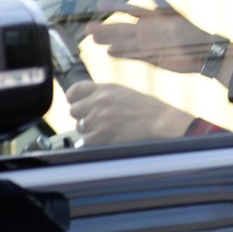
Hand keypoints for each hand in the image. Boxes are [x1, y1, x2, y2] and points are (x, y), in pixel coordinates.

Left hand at [66, 81, 194, 144]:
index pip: (76, 89)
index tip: (74, 102)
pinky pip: (85, 141)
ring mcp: (99, 117)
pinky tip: (104, 140)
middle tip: (94, 121)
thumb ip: (105, 95)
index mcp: (106, 88)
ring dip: (89, 130)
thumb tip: (90, 102)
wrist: (160, 121)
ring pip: (80, 126)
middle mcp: (99, 101)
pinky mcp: (101, 134)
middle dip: (82, 116)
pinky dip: (92, 143)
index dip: (72, 98)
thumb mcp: (124, 93)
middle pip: (74, 110)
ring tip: (106, 130)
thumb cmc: (148, 109)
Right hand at [87, 0, 213, 72]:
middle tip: (88, 29)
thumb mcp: (178, 17)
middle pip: (121, 28)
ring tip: (93, 40)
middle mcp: (146, 30)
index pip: (129, 10)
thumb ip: (164, 5)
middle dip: (105, 28)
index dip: (114, 7)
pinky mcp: (149, 57)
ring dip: (109, 41)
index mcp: (151, 18)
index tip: (99, 4)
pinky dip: (120, 54)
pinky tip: (108, 53)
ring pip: (123, 42)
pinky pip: (131, 55)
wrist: (203, 53)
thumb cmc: (192, 32)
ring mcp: (146, 44)